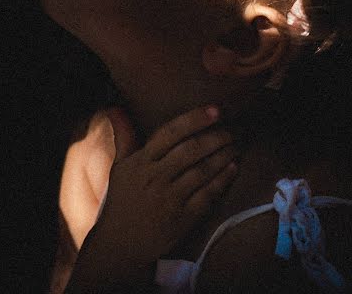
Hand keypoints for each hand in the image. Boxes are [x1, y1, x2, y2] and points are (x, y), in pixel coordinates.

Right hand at [66, 107, 237, 292]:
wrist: (121, 244)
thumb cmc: (122, 201)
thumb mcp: (119, 167)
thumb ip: (124, 136)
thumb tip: (115, 107)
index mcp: (140, 162)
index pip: (169, 133)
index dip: (194, 120)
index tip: (215, 110)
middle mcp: (155, 178)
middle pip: (191, 150)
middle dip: (216, 136)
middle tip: (233, 128)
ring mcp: (170, 199)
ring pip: (203, 171)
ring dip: (224, 155)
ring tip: (236, 144)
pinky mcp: (183, 218)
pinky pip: (208, 195)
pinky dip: (223, 180)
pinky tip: (233, 168)